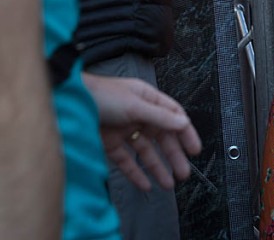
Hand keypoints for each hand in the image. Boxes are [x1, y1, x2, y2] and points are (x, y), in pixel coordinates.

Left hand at [82, 74, 201, 191]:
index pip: (173, 116)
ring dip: (157, 167)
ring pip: (146, 151)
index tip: (195, 150)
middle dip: (173, 155)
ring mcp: (125, 129)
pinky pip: (127, 161)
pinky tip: (145, 185)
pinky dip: (136, 173)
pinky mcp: (110, 144)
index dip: (185, 132)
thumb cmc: (104, 95)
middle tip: (184, 173)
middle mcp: (138, 114)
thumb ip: (160, 116)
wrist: (71, 102)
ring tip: (169, 184)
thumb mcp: (135, 105)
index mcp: (148, 99)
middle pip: (161, 136)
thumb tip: (183, 122)